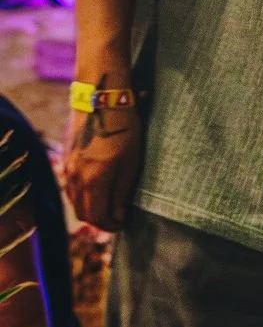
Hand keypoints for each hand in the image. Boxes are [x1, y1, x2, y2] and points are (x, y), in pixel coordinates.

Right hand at [60, 102, 143, 230]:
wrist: (101, 101)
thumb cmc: (125, 129)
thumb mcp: (131, 162)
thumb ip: (122, 192)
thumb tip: (119, 216)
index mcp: (94, 180)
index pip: (98, 216)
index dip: (112, 225)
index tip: (125, 223)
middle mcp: (76, 178)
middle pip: (83, 214)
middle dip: (101, 221)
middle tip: (118, 219)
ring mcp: (67, 170)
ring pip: (75, 202)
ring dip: (90, 210)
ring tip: (110, 208)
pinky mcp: (66, 161)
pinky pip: (71, 189)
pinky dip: (82, 198)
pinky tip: (96, 193)